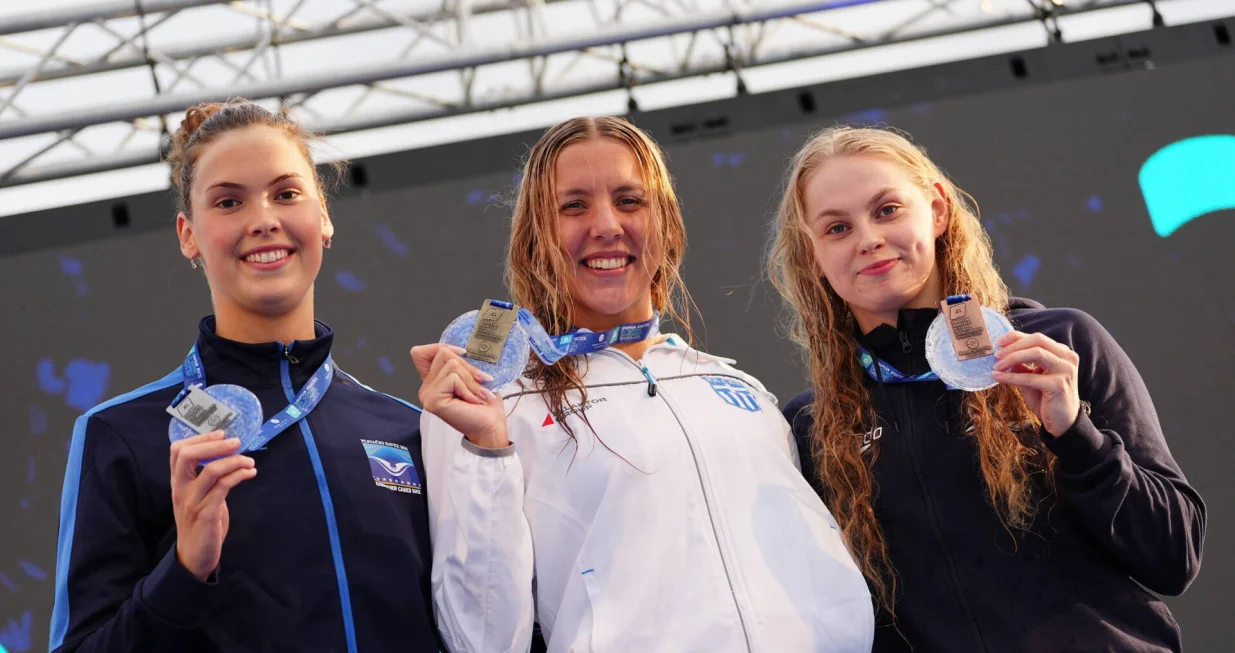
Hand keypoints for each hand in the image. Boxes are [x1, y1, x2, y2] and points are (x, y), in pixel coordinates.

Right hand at [170, 431, 256, 581]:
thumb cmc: (199, 523)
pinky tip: (250, 474)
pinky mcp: (207, 514)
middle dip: (214, 444)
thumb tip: (226, 454)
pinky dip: (239, 475)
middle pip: (187, 455)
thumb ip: (205, 477)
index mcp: (178, 483)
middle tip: (236, 442)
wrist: (194, 557)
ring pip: (210, 471)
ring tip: (250, 462)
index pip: (177, 451)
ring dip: (235, 461)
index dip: (199, 438)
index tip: (220, 434)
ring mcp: (193, 502)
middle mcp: (181, 490)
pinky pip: (223, 488)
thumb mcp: (197, 496)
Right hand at [411, 344, 508, 448]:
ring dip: (471, 380)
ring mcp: (427, 394)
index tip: (464, 354)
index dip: (442, 347)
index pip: (420, 352)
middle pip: (443, 353)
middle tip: (482, 382)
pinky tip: (474, 401)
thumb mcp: (473, 375)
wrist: (491, 426)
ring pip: (451, 365)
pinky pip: (453, 378)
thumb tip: (460, 349)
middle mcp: (426, 387)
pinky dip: (468, 388)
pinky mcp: (433, 400)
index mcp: (433, 380)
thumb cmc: (485, 403)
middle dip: (468, 366)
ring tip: (479, 394)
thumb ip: (460, 362)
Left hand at [992, 331, 1081, 436]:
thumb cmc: (1047, 399)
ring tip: (997, 365)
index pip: (1037, 338)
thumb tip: (1002, 354)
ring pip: (1036, 353)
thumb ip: (1021, 365)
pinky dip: (1011, 376)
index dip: (1016, 337)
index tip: (998, 342)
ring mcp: (1065, 370)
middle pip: (1037, 340)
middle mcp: (1067, 358)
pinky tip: (998, 377)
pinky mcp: (1058, 385)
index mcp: (1062, 353)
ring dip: (1012, 357)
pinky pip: (1029, 377)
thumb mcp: (1032, 378)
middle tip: (996, 354)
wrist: (1063, 423)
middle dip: (1014, 345)